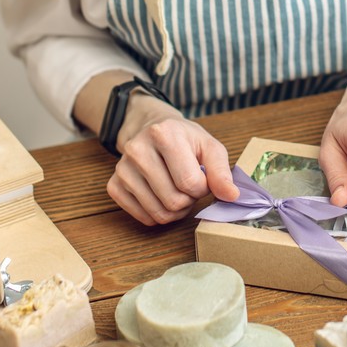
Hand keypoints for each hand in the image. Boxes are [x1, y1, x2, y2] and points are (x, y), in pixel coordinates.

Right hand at [106, 94, 238, 224]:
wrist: (152, 129)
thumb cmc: (184, 140)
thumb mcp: (208, 146)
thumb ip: (222, 171)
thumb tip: (231, 196)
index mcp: (164, 134)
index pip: (190, 182)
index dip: (202, 188)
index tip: (201, 178)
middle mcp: (137, 149)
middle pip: (173, 200)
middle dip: (189, 200)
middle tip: (189, 187)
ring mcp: (122, 168)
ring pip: (158, 213)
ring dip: (175, 211)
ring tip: (178, 192)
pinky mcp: (114, 184)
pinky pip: (142, 217)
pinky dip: (157, 215)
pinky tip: (161, 197)